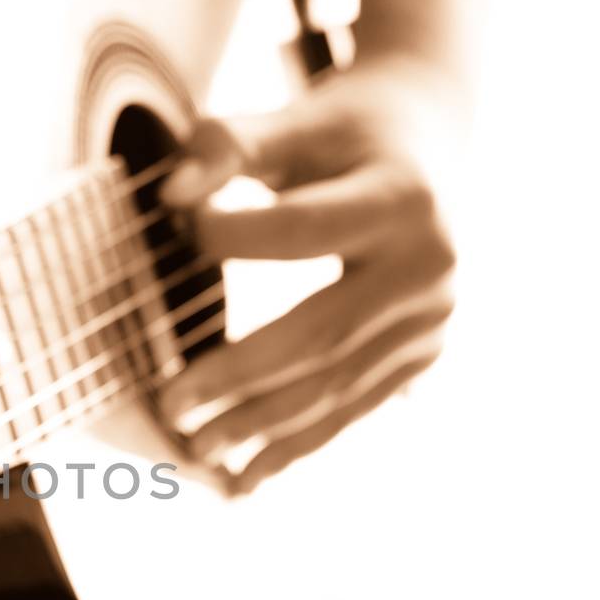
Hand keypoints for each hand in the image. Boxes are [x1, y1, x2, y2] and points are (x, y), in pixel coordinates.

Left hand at [158, 60, 456, 493]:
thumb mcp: (297, 123)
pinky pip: (352, 409)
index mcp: (401, 199)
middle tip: (169, 405)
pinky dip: (295, 445)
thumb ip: (231, 145)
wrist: (431, 148)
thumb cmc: (343, 136)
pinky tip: (245, 476)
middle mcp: (428, 267)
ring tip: (193, 448)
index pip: (305, 230)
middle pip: (321, 331)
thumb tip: (172, 196)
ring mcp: (430, 321)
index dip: (235, 236)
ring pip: (336, 386)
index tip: (178, 235)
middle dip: (240, 375)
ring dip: (261, 427)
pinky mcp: (422, 357)